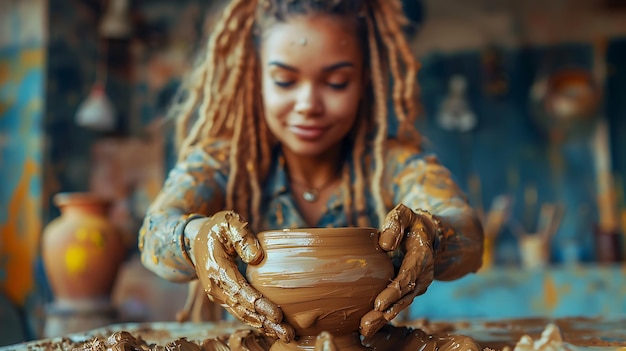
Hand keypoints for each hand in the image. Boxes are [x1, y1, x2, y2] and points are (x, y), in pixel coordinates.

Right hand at [191, 210, 294, 341]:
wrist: (194, 240)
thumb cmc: (216, 228)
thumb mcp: (228, 222)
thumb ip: (242, 236)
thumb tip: (256, 257)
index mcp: (217, 270)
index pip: (240, 292)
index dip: (259, 305)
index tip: (278, 315)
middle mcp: (216, 288)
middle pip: (243, 309)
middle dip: (266, 323)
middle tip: (288, 333)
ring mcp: (219, 295)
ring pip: (243, 314)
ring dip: (264, 326)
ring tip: (286, 335)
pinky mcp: (224, 297)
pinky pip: (241, 311)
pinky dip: (257, 320)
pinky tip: (272, 328)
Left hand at [360, 204, 438, 336]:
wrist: (428, 234)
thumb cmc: (410, 223)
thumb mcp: (404, 214)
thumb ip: (395, 223)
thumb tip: (385, 244)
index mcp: (421, 255)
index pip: (407, 277)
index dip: (393, 291)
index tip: (378, 303)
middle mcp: (423, 274)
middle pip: (404, 296)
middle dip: (385, 312)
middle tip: (366, 323)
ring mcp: (418, 285)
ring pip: (401, 304)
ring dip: (383, 318)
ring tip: (365, 329)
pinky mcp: (411, 290)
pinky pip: (398, 304)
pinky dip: (385, 316)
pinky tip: (369, 326)